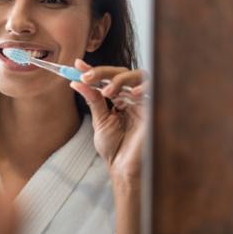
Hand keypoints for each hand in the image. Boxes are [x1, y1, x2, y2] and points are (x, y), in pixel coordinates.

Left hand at [69, 59, 148, 186]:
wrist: (124, 168)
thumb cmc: (115, 148)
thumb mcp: (100, 120)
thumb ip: (92, 100)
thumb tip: (76, 82)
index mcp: (120, 99)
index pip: (109, 78)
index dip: (95, 70)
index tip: (77, 65)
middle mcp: (134, 97)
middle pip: (123, 72)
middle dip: (103, 72)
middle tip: (87, 77)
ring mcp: (145, 102)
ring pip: (139, 76)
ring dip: (120, 80)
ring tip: (107, 91)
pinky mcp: (155, 109)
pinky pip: (154, 91)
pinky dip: (143, 88)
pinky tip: (131, 94)